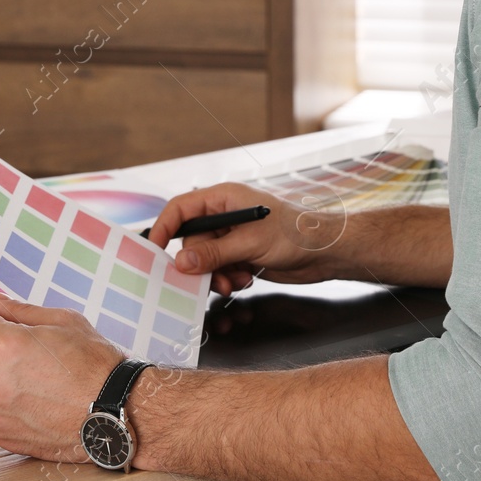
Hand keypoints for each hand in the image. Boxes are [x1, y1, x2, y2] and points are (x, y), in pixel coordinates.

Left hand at [0, 295, 124, 462]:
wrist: (115, 411)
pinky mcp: (3, 435)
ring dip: (9, 384)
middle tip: (39, 361)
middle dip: (3, 356)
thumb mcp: (64, 321)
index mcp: (3, 345)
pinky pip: (0, 414)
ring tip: (45, 386)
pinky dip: (15, 411)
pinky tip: (43, 406)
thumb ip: (23, 311)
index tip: (14, 332)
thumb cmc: (95, 365)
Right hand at [144, 183, 345, 296]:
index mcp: (223, 198)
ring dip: (216, 275)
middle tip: (215, 279)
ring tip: (236, 282)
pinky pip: (220, 269)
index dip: (164, 227)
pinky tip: (246, 280)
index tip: (154, 250)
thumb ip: (213, 253)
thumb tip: (181, 262)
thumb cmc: (295, 233)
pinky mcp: (241, 254)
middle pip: (192, 241)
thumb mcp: (250, 243)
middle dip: (201, 264)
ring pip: (205, 259)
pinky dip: (228, 278)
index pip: (181, 208)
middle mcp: (224, 215)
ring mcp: (232, 236)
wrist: (326, 252)